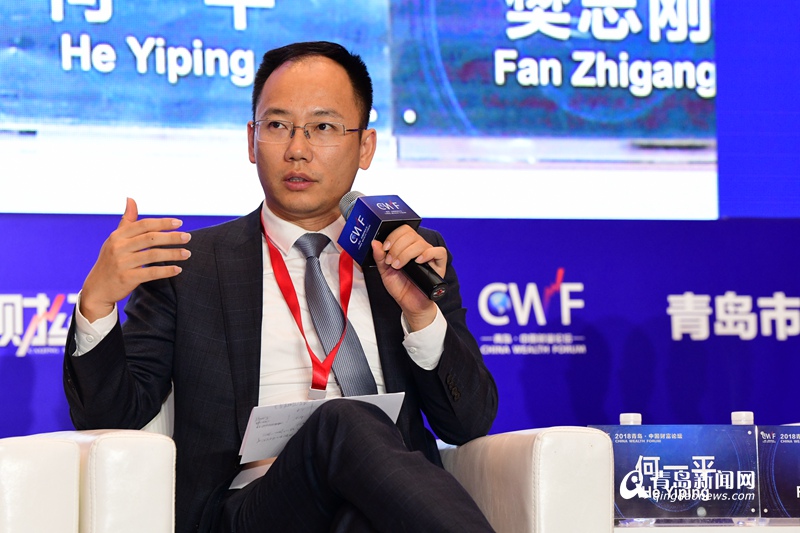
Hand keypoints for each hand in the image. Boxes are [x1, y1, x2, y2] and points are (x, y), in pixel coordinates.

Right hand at [79, 198, 191, 321]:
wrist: (97, 289)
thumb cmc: (111, 261)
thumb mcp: (115, 240)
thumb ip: (127, 221)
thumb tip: (131, 199)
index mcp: (117, 236)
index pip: (144, 225)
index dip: (162, 223)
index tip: (179, 223)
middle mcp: (118, 247)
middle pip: (150, 238)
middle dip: (171, 237)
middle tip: (188, 237)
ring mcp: (122, 263)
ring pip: (153, 255)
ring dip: (173, 254)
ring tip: (187, 254)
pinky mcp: (126, 278)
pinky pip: (150, 273)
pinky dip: (166, 271)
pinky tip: (178, 269)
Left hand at [371, 224, 446, 330]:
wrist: (409, 304)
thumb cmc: (400, 287)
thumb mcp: (385, 272)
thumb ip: (379, 258)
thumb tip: (375, 242)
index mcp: (407, 246)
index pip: (404, 230)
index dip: (394, 236)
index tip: (385, 248)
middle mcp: (419, 248)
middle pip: (411, 235)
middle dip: (397, 247)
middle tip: (391, 261)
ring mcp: (429, 256)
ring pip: (421, 243)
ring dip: (406, 253)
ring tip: (398, 266)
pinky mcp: (438, 266)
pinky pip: (439, 252)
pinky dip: (428, 254)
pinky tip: (418, 261)